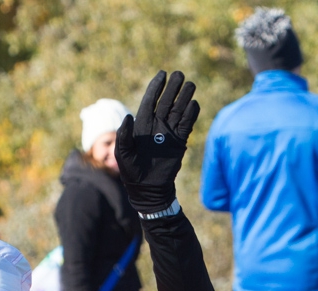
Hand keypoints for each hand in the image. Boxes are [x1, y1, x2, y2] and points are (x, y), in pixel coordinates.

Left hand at [114, 70, 199, 213]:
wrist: (147, 189)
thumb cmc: (131, 171)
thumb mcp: (123, 153)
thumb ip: (124, 135)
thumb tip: (128, 116)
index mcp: (142, 124)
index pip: (150, 100)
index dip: (156, 87)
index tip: (162, 74)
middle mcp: (157, 125)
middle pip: (166, 101)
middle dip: (173, 88)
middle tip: (179, 74)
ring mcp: (169, 133)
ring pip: (178, 110)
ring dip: (184, 97)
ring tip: (190, 84)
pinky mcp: (179, 141)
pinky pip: (187, 125)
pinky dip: (191, 114)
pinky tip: (194, 104)